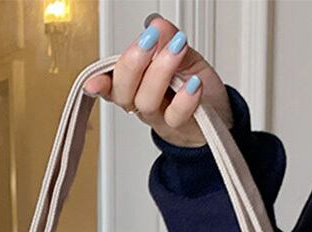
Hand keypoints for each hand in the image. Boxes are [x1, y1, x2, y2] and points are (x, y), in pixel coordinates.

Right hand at [83, 15, 230, 147]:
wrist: (217, 113)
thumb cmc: (194, 85)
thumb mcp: (182, 54)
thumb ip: (168, 39)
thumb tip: (156, 25)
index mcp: (136, 84)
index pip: (112, 83)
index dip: (100, 82)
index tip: (93, 82)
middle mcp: (141, 102)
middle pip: (123, 91)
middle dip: (132, 63)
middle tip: (149, 39)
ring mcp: (158, 116)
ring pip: (145, 101)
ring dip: (160, 70)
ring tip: (178, 47)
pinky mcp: (179, 126)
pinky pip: (175, 115)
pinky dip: (184, 98)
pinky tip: (194, 83)